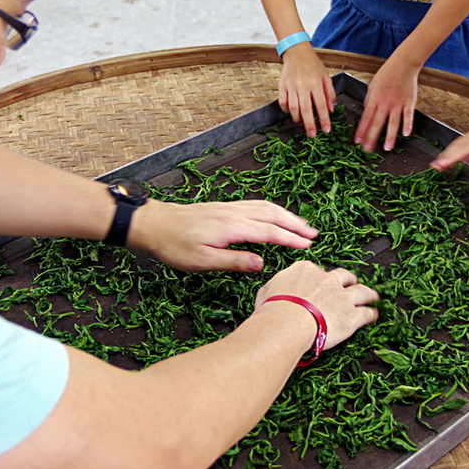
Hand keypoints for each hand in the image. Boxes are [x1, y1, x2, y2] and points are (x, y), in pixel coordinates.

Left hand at [132, 199, 317, 272]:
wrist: (154, 223)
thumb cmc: (175, 244)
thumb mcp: (203, 261)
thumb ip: (234, 261)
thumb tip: (262, 263)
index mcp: (232, 227)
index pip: (269, 232)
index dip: (290, 239)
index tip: (308, 246)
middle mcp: (234, 213)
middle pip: (272, 215)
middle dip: (295, 224)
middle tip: (314, 234)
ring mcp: (229, 207)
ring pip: (265, 207)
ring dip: (286, 215)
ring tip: (302, 224)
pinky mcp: (224, 207)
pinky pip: (255, 204)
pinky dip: (271, 209)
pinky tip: (274, 215)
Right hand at [255, 259, 378, 350]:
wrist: (286, 322)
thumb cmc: (273, 309)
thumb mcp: (266, 291)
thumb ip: (276, 288)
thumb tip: (273, 292)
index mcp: (305, 270)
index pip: (316, 270)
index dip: (320, 278)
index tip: (319, 283)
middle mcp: (327, 280)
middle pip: (343, 276)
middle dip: (348, 280)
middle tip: (350, 284)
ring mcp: (342, 297)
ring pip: (362, 291)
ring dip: (368, 294)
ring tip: (372, 295)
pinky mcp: (352, 316)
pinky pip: (367, 313)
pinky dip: (372, 314)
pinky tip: (374, 315)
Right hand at [279, 46, 334, 136]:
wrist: (297, 53)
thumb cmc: (313, 65)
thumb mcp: (326, 77)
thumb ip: (330, 93)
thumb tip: (331, 110)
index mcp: (315, 83)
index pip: (321, 105)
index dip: (324, 119)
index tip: (326, 130)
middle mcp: (303, 86)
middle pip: (306, 110)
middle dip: (309, 125)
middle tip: (312, 135)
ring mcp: (291, 86)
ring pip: (293, 108)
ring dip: (298, 119)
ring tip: (302, 123)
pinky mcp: (281, 86)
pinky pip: (282, 102)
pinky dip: (286, 110)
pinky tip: (292, 112)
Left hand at [356, 57, 418, 151]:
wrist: (402, 64)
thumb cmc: (386, 74)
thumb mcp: (372, 86)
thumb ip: (369, 100)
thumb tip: (366, 112)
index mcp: (374, 99)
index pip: (366, 118)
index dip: (361, 131)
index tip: (357, 142)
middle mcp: (385, 103)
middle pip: (377, 123)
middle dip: (371, 138)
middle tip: (367, 150)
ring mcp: (398, 103)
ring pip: (393, 122)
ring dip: (389, 136)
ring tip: (387, 148)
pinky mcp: (409, 102)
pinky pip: (408, 115)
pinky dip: (407, 125)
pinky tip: (405, 134)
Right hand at [429, 106, 468, 179]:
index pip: (465, 148)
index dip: (451, 157)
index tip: (440, 165)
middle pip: (459, 143)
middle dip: (445, 155)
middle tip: (434, 167)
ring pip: (462, 141)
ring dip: (451, 151)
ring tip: (442, 163)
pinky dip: (461, 148)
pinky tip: (464, 157)